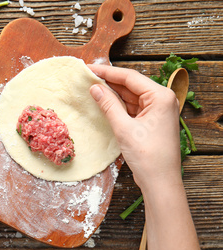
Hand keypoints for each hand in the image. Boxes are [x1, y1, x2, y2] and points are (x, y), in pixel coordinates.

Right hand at [87, 64, 181, 188]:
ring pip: (130, 96)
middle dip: (109, 82)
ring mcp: (157, 111)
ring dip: (112, 94)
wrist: (160, 181)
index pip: (130, 77)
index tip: (89, 68)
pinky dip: (118, 105)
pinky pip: (131, 107)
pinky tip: (103, 102)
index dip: (108, 72)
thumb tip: (95, 88)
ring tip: (91, 88)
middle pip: (131, 85)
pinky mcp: (151, 121)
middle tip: (87, 77)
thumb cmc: (147, 155)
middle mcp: (162, 100)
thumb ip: (108, 105)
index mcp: (160, 97)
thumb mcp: (123, 127)